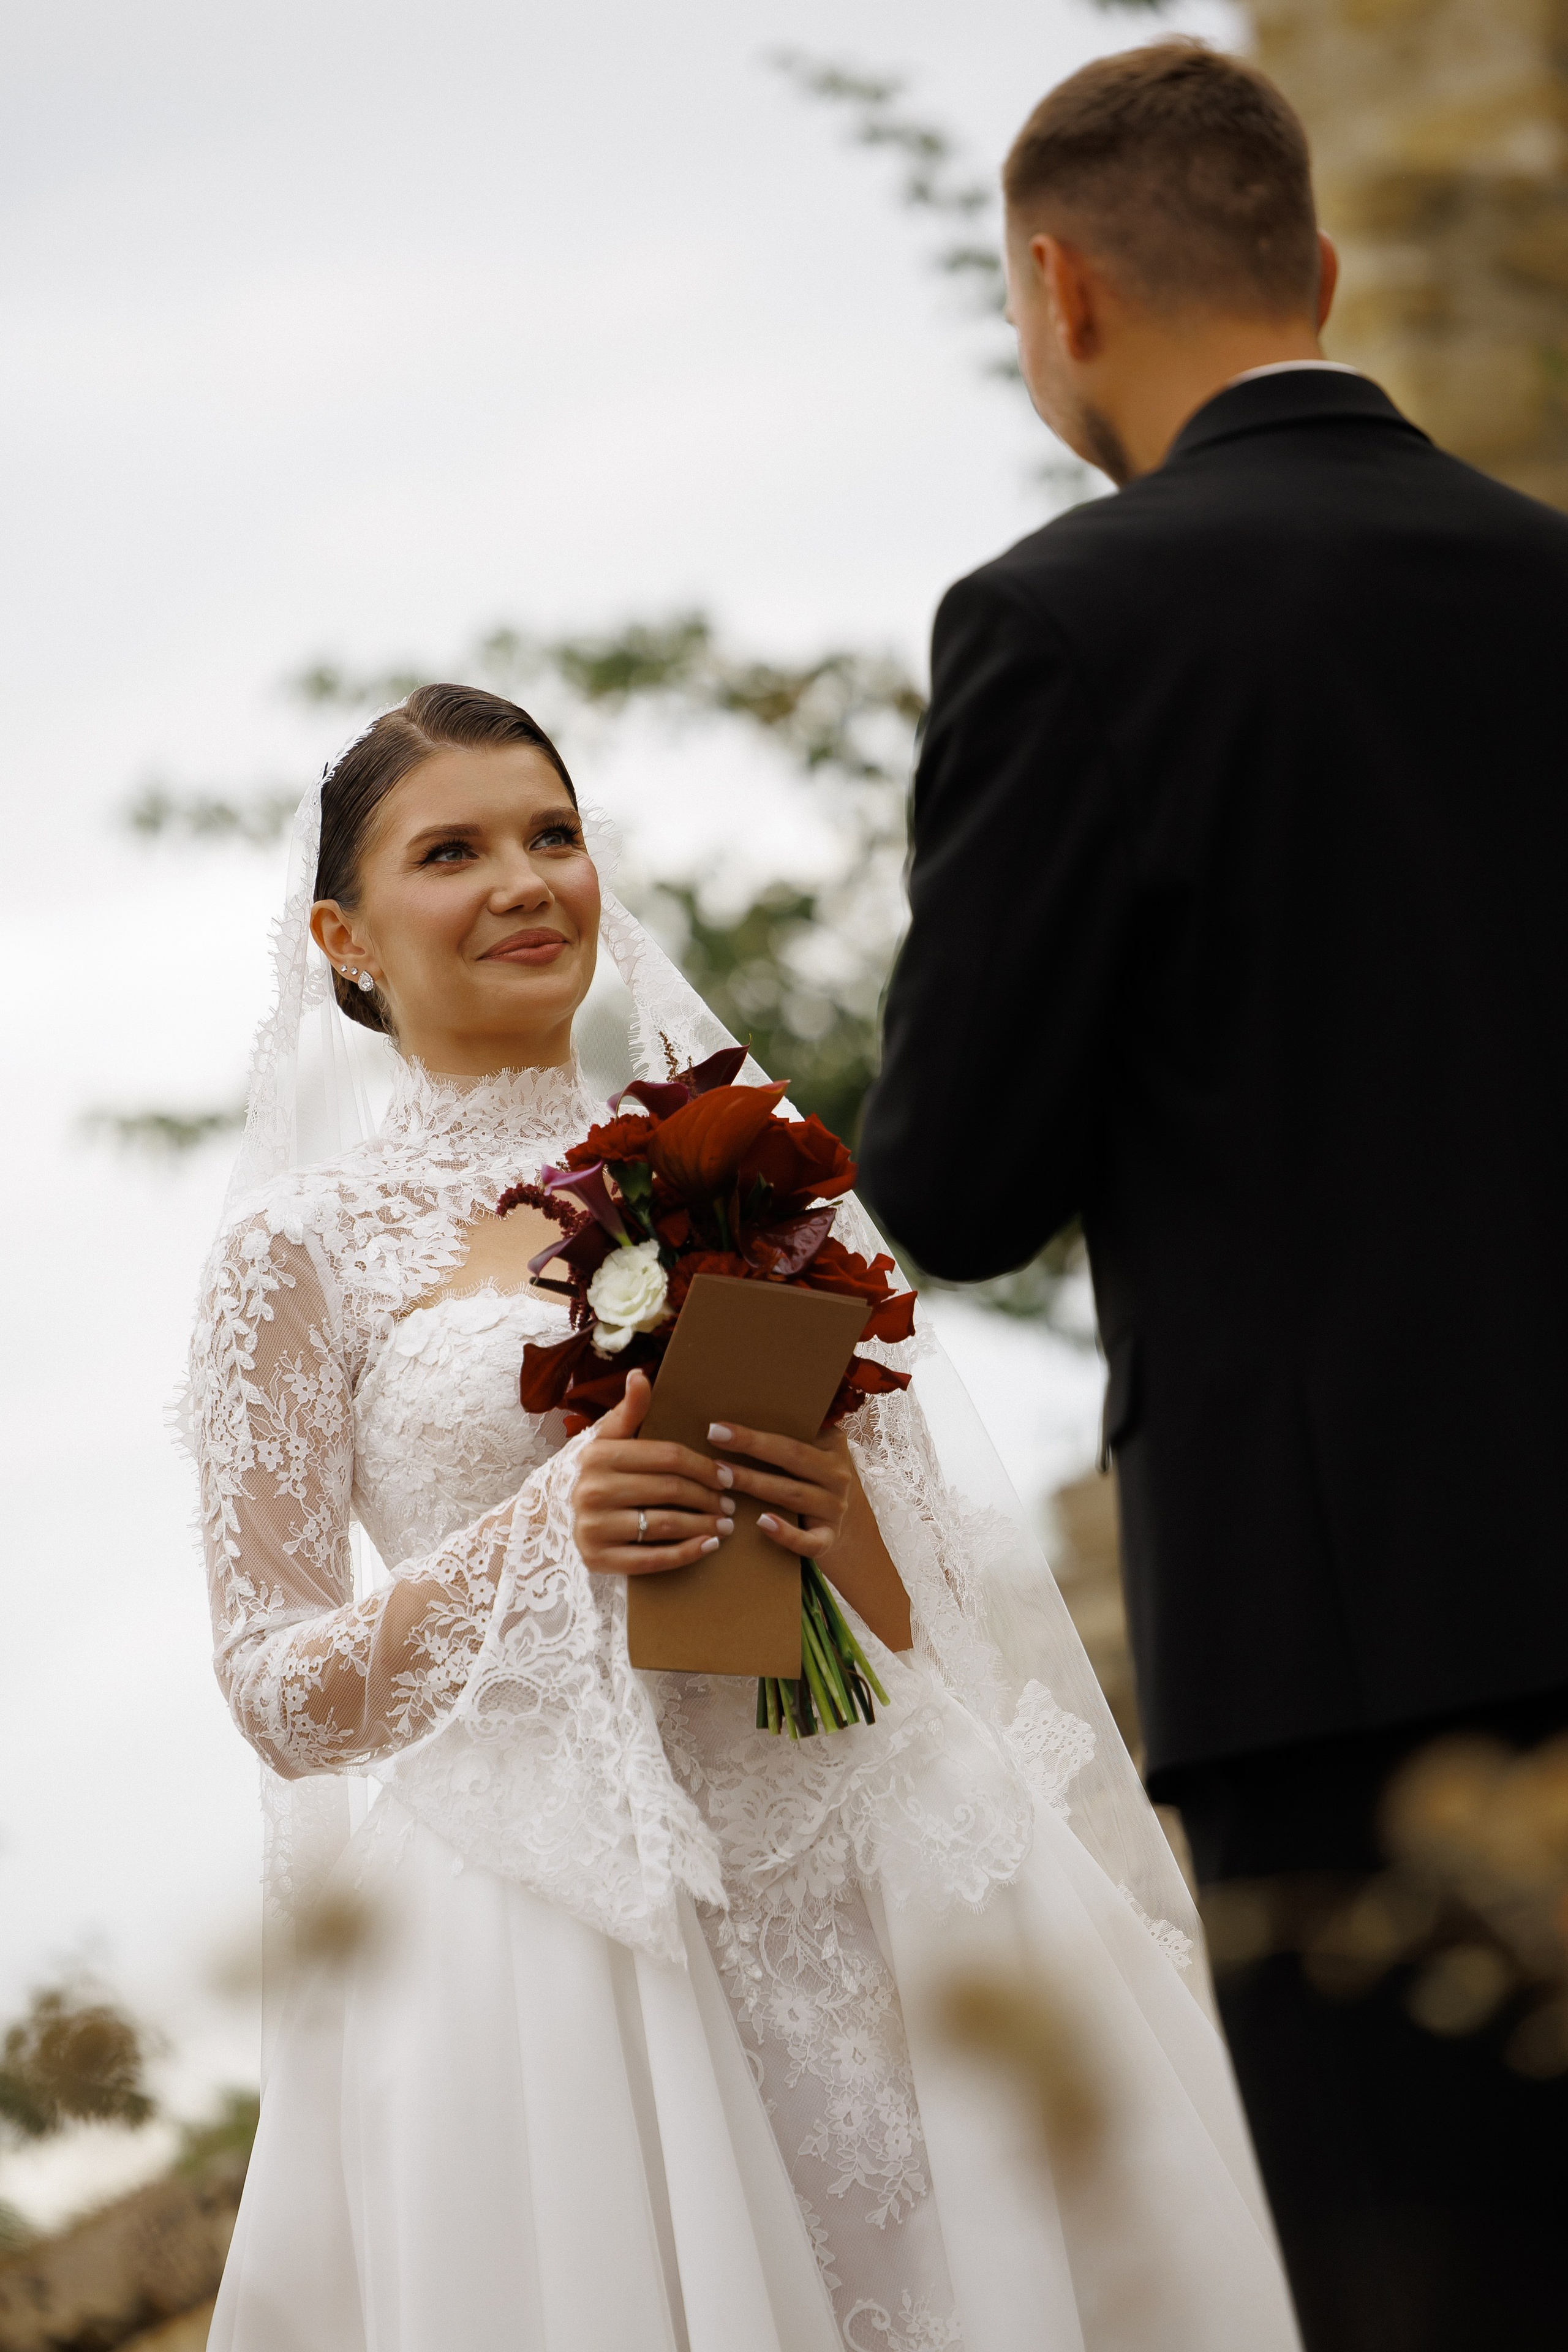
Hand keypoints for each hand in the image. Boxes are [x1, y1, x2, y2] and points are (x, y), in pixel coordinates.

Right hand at [574, 1369, 734, 1574]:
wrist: (552, 1516)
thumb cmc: (595, 1472)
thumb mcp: (608, 1437)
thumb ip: (629, 1410)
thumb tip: (639, 1375)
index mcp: (599, 1455)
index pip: (667, 1457)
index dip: (703, 1466)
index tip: (726, 1475)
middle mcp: (592, 1490)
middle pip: (670, 1490)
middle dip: (708, 1497)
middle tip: (730, 1504)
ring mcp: (593, 1528)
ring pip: (665, 1525)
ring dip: (704, 1525)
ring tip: (725, 1524)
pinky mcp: (598, 1560)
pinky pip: (652, 1560)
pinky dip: (686, 1553)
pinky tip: (709, 1545)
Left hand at [705, 1419, 852, 1561]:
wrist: (842, 1522)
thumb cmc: (809, 1478)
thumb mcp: (809, 1451)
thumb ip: (787, 1433)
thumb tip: (731, 1420)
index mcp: (832, 1445)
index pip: (794, 1432)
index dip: (756, 1430)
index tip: (719, 1425)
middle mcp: (837, 1475)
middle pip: (791, 1456)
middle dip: (751, 1445)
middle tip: (714, 1437)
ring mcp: (834, 1508)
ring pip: (791, 1494)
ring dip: (755, 1484)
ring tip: (723, 1477)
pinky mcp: (829, 1538)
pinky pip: (809, 1540)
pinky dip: (787, 1534)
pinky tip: (762, 1523)